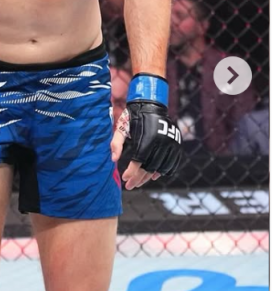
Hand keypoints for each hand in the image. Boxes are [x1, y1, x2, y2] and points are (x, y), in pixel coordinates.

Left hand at [110, 74, 181, 189]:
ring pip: (160, 168)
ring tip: (139, 182)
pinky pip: (172, 163)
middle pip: (149, 168)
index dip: (131, 173)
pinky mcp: (176, 144)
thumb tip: (113, 159)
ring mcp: (171, 144)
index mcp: (146, 138)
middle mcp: (161, 142)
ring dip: (149, 177)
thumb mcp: (121, 127)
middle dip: (138, 178)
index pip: (138, 162)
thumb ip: (116, 143)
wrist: (151, 104)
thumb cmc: (133, 116)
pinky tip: (154, 176)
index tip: (124, 179)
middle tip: (130, 185)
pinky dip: (163, 171)